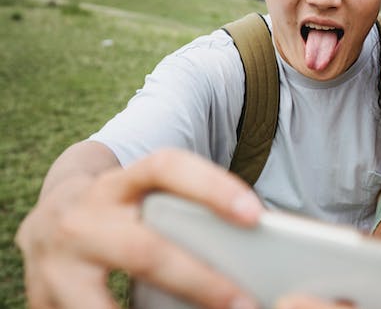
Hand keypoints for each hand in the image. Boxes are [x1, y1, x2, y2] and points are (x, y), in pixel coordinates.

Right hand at [16, 148, 262, 308]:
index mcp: (118, 184)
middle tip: (244, 303)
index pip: (166, 168)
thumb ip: (182, 214)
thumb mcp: (143, 198)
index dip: (212, 187)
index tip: (255, 215)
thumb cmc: (121, 210)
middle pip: (146, 252)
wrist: (50, 216)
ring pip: (104, 306)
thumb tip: (251, 253)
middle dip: (199, 283)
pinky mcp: (41, 300)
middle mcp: (83, 218)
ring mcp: (56, 264)